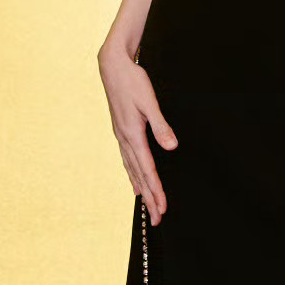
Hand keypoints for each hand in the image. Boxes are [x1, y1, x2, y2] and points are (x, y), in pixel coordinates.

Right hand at [99, 42, 177, 224]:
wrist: (113, 66)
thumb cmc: (133, 81)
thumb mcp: (149, 102)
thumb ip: (161, 126)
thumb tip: (172, 147)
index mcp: (133, 135)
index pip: (147, 169)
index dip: (156, 190)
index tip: (163, 207)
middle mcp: (125, 140)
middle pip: (139, 175)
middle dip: (150, 198)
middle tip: (159, 219)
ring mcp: (121, 137)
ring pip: (132, 170)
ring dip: (142, 189)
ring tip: (149, 207)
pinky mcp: (121, 132)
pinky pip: (128, 160)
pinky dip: (133, 174)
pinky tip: (135, 182)